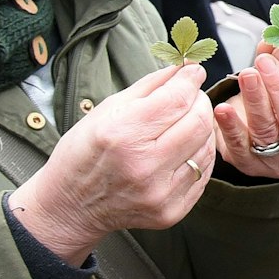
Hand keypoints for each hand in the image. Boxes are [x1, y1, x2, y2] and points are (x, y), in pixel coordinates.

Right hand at [7, 63, 216, 263]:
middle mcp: (144, 166)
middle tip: (191, 96)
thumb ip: (149, 87)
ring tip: (185, 122)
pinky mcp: (171, 212)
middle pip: (199, 121)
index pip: (177, 99)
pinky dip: (199, 155)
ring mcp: (160, 193)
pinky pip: (203, 174)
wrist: (72, 206)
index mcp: (123, 134)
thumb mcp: (107, 111)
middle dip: (200, 101)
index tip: (193, 71)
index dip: (190, 79)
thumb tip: (183, 66)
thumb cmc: (85, 153)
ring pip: (206, 147)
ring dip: (201, 128)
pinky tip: (185, 147)